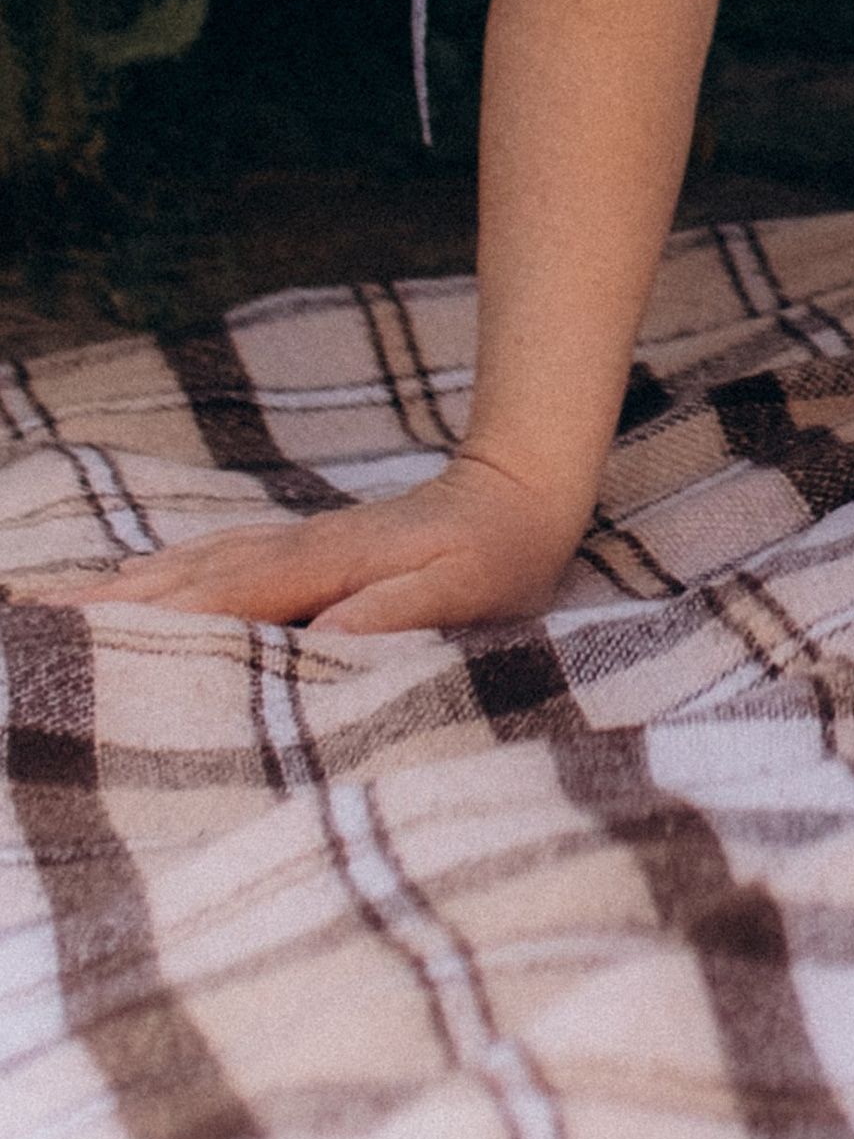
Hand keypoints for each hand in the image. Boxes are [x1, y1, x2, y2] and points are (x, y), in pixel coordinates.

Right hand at [19, 448, 586, 633]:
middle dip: (104, 609)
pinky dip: (156, 580)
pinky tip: (129, 589)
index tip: (79, 647)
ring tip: (50, 614)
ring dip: (118, 592)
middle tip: (27, 633)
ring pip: (186, 569)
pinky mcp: (296, 554)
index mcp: (320, 569)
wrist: (519, 490)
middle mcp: (288, 551)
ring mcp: (287, 547)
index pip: (218, 603)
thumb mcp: (464, 592)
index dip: (149, 626)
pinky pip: (207, 567)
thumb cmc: (497, 558)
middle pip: (180, 582)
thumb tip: (325, 639)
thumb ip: (396, 612)